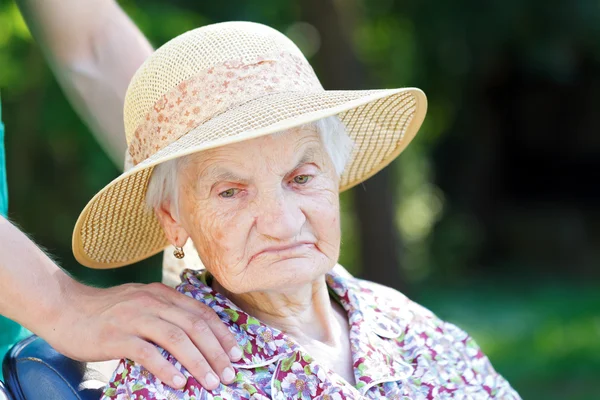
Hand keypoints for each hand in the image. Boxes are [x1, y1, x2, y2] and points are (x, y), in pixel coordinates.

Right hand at [43, 281, 241, 389]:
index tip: (236, 354)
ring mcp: (135, 318)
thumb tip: (195, 338)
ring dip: (198, 362)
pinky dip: (167, 368)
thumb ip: (166, 313)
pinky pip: (148, 353)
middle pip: (195, 326)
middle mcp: (153, 303)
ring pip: (177, 339)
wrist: (65, 308)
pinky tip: (179, 382)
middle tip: (228, 373)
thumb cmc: (106, 310)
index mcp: (162, 294)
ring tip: (211, 381)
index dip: (223, 334)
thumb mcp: (142, 302)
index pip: (202, 313)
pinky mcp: (116, 336)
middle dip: (217, 352)